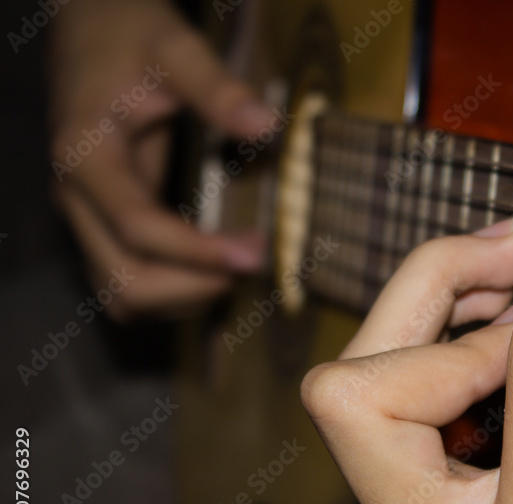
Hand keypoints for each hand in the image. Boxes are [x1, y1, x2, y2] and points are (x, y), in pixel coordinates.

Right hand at [49, 0, 269, 319]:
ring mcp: (87, 217)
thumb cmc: (130, 35)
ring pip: (124, 295)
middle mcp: (77, 197)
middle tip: (254, 260)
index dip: (197, 253)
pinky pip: (131, 282)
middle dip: (194, 285)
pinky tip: (217, 266)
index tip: (254, 254)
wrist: (93, 29)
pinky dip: (174, 290)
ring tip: (239, 265)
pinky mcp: (103, 226)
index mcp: (86, 156)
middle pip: (124, 281)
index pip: (137, 228)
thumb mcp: (175, 47)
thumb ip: (216, 87)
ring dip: (185, 297)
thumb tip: (265, 124)